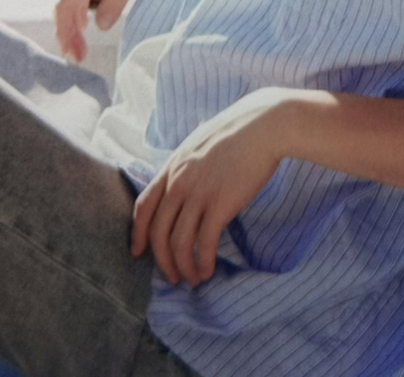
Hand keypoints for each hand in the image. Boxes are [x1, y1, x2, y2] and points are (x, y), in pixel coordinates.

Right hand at [54, 0, 176, 61]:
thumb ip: (116, 2)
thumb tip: (98, 27)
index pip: (64, 8)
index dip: (66, 34)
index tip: (75, 56)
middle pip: (62, 4)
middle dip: (66, 33)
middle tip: (77, 57)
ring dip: (71, 21)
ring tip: (79, 45)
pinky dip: (77, 7)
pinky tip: (85, 19)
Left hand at [130, 90, 290, 286]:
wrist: (265, 125)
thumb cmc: (240, 130)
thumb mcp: (202, 142)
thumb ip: (190, 164)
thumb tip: (189, 180)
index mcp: (173, 165)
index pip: (144, 206)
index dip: (138, 233)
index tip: (138, 251)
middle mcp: (179, 182)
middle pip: (158, 232)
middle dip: (162, 260)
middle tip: (172, 277)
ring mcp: (198, 194)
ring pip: (178, 243)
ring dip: (182, 267)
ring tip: (193, 279)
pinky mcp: (220, 204)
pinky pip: (204, 243)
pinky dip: (203, 262)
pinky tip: (208, 270)